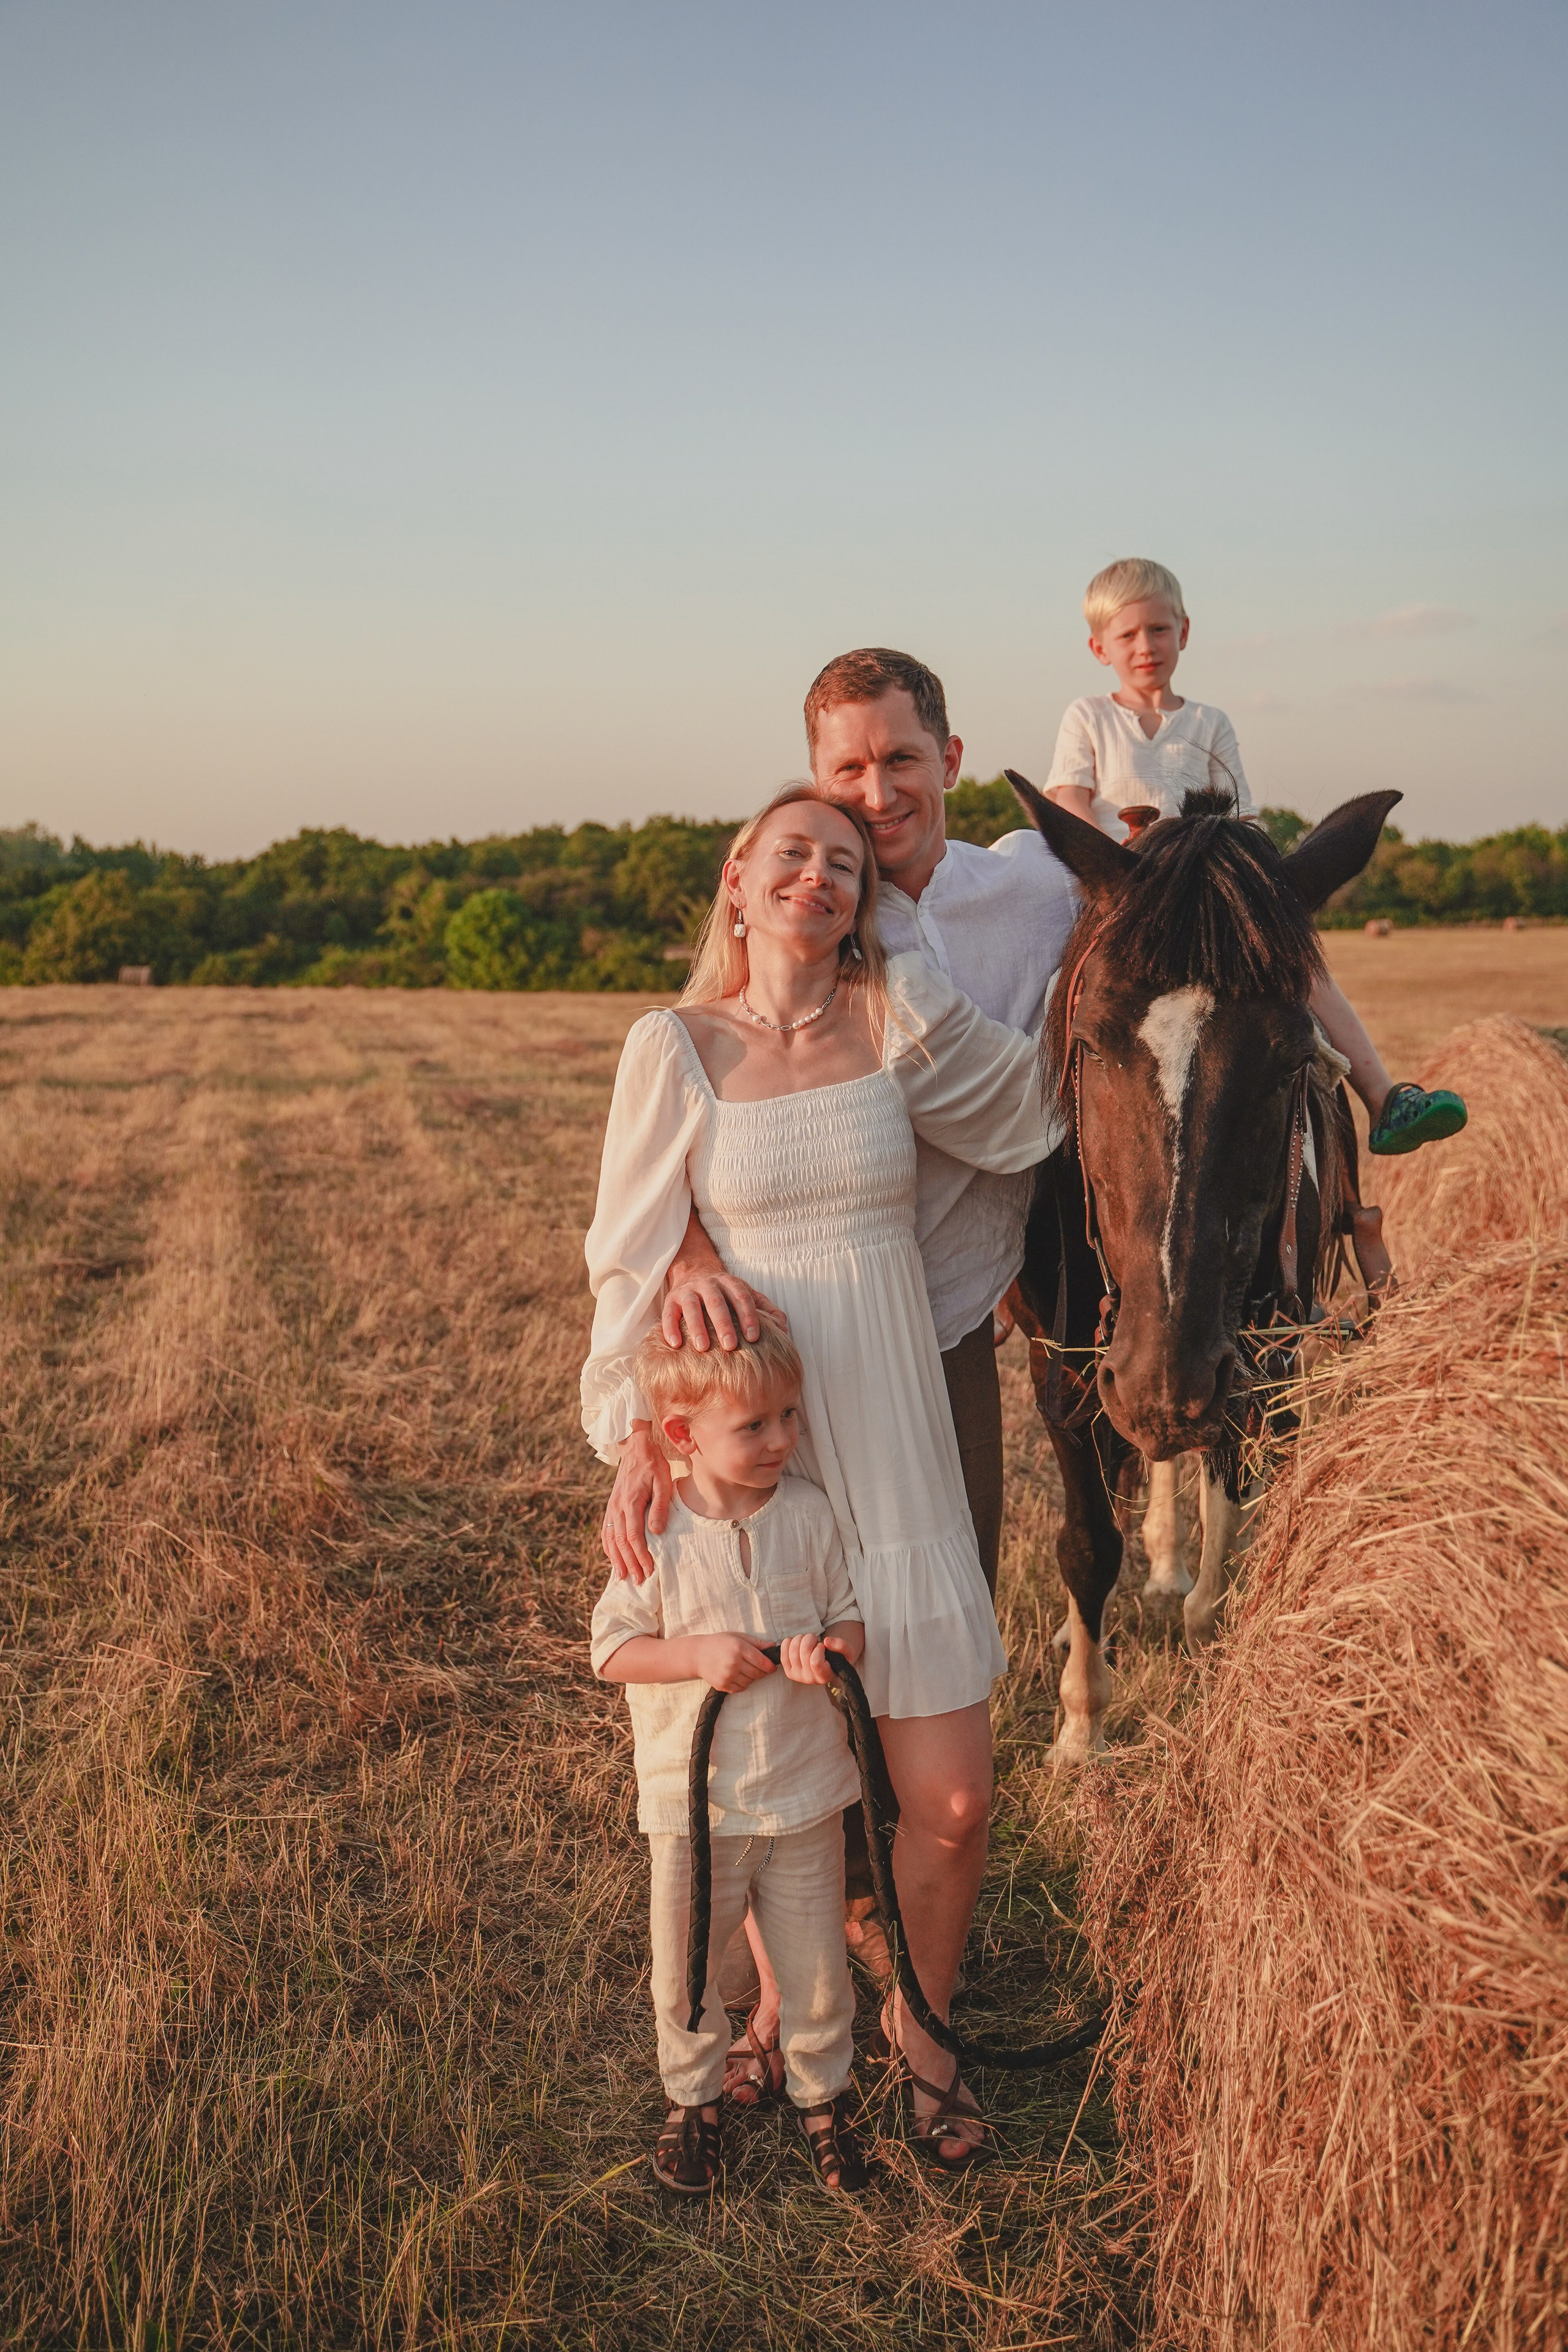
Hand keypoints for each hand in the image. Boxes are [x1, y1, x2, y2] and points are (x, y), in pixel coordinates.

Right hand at [601, 1426, 672, 1582]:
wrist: (636, 1447)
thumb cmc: (653, 1465)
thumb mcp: (663, 1482)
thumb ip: (660, 1507)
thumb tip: (656, 1531)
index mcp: (630, 1503)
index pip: (633, 1537)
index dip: (640, 1556)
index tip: (649, 1570)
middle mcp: (617, 1508)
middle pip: (621, 1543)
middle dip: (630, 1564)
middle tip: (639, 1581)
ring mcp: (611, 1507)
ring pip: (611, 1539)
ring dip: (617, 1559)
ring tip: (624, 1576)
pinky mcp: (611, 1506)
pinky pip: (606, 1530)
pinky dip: (608, 1547)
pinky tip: (613, 1557)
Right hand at [662, 1268, 787, 1353]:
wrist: (694, 1272)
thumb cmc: (725, 1293)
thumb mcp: (746, 1295)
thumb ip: (765, 1309)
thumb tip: (783, 1327)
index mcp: (730, 1283)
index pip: (742, 1297)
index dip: (749, 1316)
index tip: (754, 1337)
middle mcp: (708, 1284)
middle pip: (716, 1302)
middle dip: (724, 1324)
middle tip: (730, 1346)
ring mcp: (688, 1291)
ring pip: (692, 1306)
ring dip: (697, 1326)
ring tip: (702, 1348)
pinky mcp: (671, 1300)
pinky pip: (669, 1313)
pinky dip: (670, 1328)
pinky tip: (676, 1344)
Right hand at [694, 1634, 776, 1693]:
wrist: (697, 1654)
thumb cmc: (719, 1642)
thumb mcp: (738, 1637)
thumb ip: (756, 1642)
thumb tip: (773, 1646)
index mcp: (739, 1648)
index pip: (762, 1662)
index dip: (770, 1666)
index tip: (772, 1667)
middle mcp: (734, 1662)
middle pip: (758, 1673)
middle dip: (761, 1672)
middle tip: (757, 1667)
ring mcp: (728, 1675)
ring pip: (750, 1682)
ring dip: (751, 1678)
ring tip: (744, 1670)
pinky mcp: (723, 1685)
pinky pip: (740, 1688)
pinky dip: (742, 1684)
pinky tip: (737, 1676)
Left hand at [778, 1631, 858, 1686]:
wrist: (825, 1664)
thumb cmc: (837, 1657)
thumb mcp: (846, 1651)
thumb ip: (841, 1646)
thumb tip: (826, 1641)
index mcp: (824, 1677)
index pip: (815, 1662)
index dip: (818, 1648)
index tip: (822, 1647)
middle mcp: (809, 1679)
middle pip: (803, 1652)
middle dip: (810, 1639)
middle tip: (815, 1641)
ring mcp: (796, 1676)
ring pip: (793, 1649)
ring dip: (801, 1639)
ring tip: (808, 1643)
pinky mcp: (788, 1670)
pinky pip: (783, 1650)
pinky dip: (789, 1641)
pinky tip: (797, 1643)